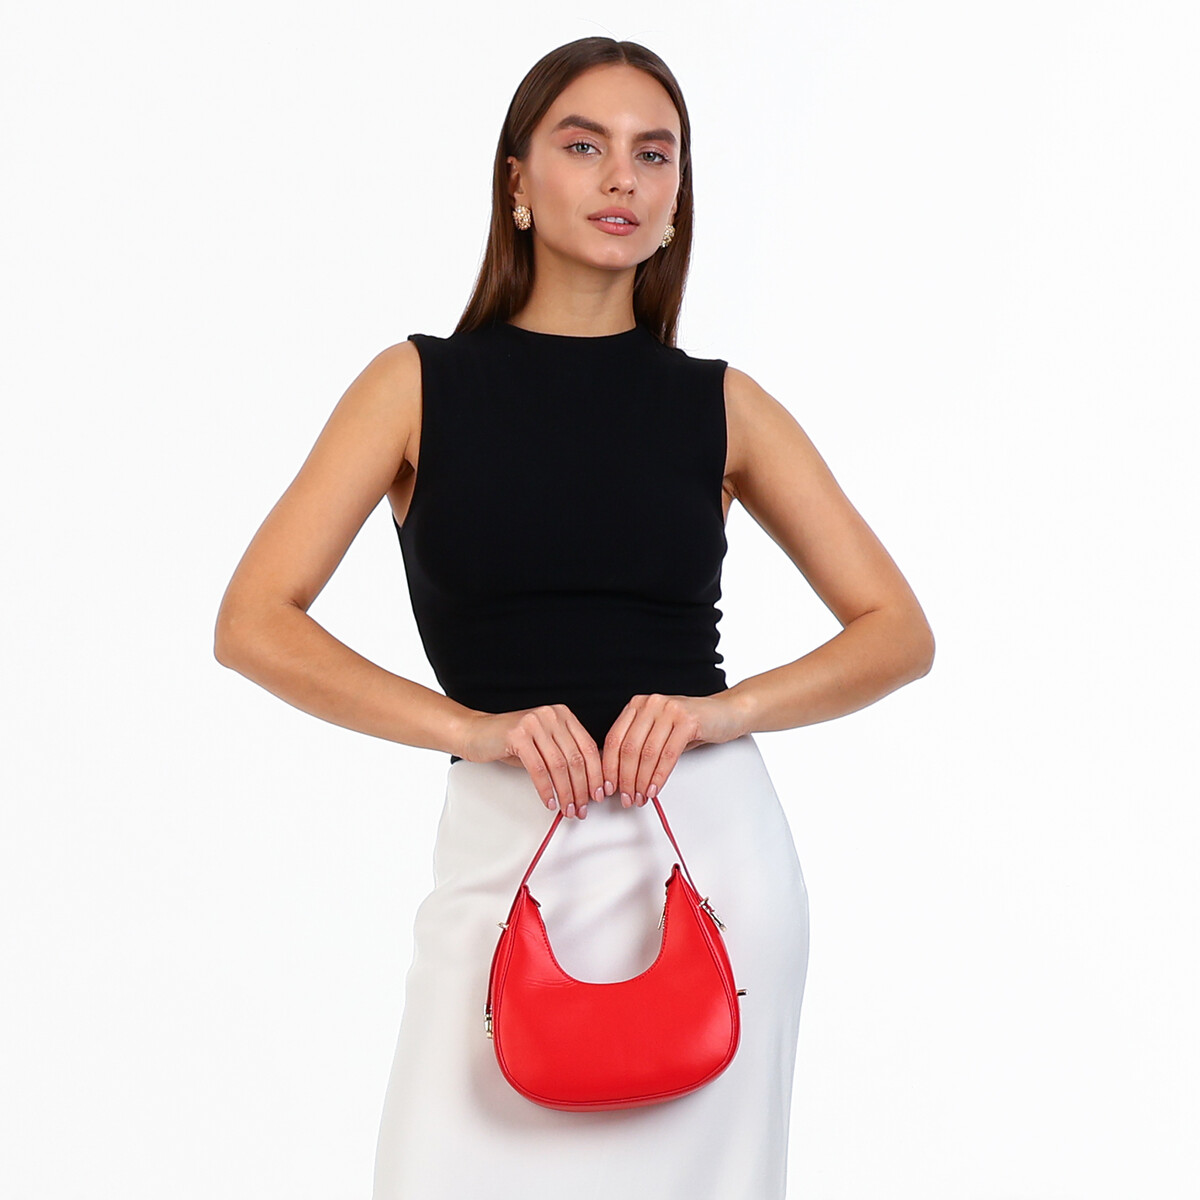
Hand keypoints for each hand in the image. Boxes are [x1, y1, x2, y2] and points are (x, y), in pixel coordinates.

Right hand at [457, 705, 608, 819]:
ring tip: (567, 809)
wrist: (476, 732)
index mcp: (563, 715)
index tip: (598, 793)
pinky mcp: (518, 735)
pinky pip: (539, 769)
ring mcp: (535, 722)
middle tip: (582, 808)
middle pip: (576, 758)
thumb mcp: (543, 744)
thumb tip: (588, 783)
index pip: (588, 747)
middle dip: (582, 789)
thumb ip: (565, 756)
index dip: (596, 774)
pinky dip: (546, 790)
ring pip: (559, 766)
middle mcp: (551, 715)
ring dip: (566, 793)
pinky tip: (549, 801)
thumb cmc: (510, 741)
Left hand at [602, 692, 746, 809]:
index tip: (608, 787)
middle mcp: (650, 703)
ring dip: (642, 781)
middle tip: (626, 798)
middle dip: (625, 779)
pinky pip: (668, 754)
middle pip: (628, 748)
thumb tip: (618, 776)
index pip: (614, 739)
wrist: (725, 713)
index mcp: (637, 705)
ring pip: (647, 753)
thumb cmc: (690, 725)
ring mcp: (669, 710)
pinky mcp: (687, 721)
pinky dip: (659, 776)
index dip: (609, 767)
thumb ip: (638, 745)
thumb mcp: (658, 730)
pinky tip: (655, 788)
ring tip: (641, 797)